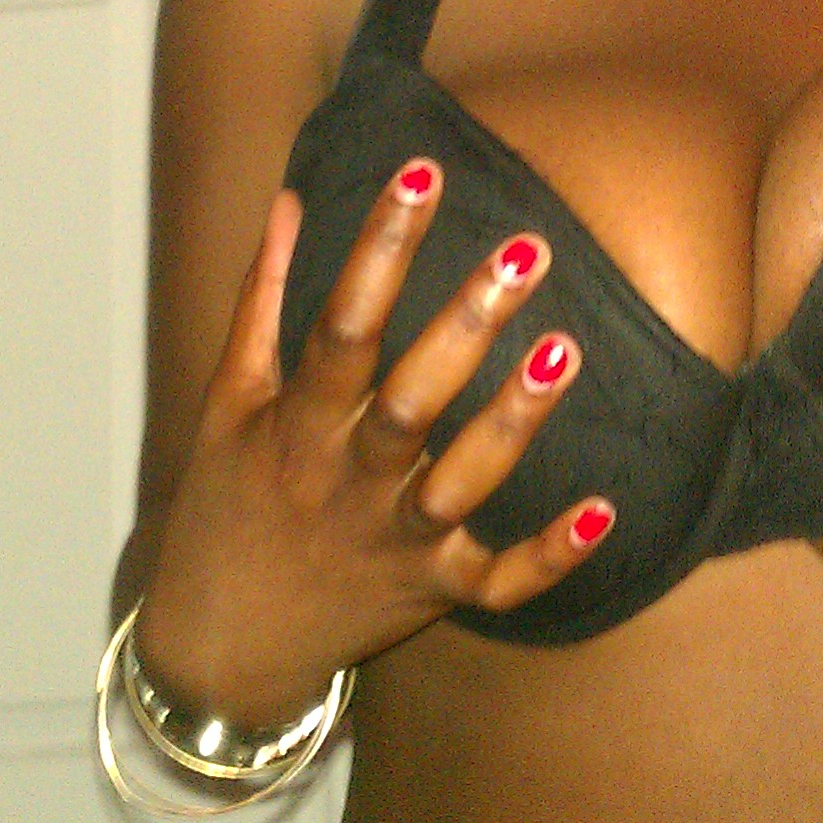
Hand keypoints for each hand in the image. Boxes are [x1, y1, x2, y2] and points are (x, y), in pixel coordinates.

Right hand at [134, 162, 613, 723]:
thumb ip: (260, 301)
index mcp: (295, 427)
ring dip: (512, 424)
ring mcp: (394, 543)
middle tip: (525, 250)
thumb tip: (289, 201)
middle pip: (409, 401)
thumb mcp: (227, 404)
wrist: (218, 650)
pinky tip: (604, 510)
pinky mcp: (433, 592)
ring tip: (564, 351)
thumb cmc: (226, 506)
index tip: (422, 172)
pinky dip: (550, 555)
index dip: (380, 248)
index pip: (340, 325)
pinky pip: (499, 583)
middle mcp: (346, 483)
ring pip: (460, 485)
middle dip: (465, 325)